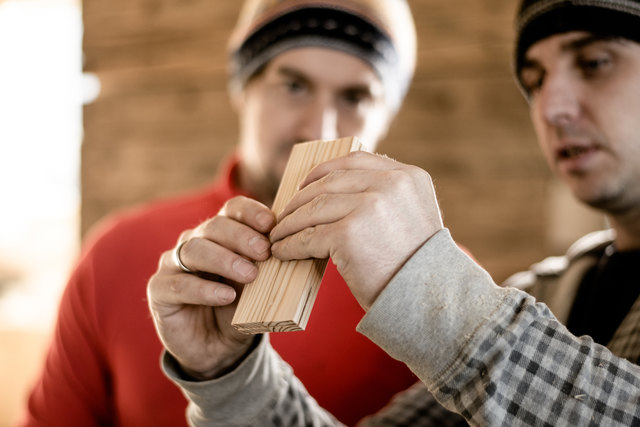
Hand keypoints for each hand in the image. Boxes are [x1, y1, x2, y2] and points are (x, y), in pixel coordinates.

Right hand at [147, 196, 275, 379]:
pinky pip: (179, 284)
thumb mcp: (261, 288)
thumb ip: (270, 268)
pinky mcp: (159, 291)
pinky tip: (226, 296)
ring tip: (249, 275)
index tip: (271, 224)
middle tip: (264, 252)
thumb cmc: (241, 311)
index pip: (233, 210)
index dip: (250, 213)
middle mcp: (194, 242)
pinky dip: (204, 289)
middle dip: (241, 237)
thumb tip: (292, 251)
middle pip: (214, 226)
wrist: (219, 350)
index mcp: (221, 234)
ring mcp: (173, 265)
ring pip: (194, 250)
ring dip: (225, 260)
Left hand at [270, 152, 442, 310]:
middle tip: (284, 214)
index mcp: (408, 176)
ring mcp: (369, 206)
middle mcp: (390, 184)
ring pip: (314, 208)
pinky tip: (283, 252)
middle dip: (300, 199)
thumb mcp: (414, 217)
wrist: (430, 299)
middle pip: (329, 183)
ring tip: (278, 236)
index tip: (304, 184)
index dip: (323, 171)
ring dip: (290, 223)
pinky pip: (308, 236)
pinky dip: (290, 244)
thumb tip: (340, 191)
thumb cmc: (418, 266)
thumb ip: (388, 196)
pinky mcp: (349, 233)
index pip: (354, 160)